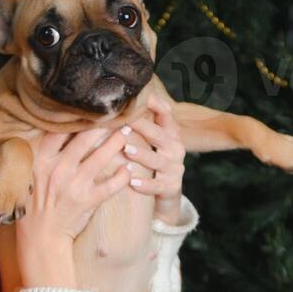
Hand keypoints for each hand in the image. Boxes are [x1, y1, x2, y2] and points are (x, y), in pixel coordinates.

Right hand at [20, 126, 132, 242]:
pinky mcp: (87, 201)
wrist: (41, 236)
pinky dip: (123, 176)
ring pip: (101, 157)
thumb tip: (58, 128)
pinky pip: (111, 185)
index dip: (78, 116)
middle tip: (118, 115)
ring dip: (117, 143)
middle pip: (85, 139)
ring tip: (128, 133)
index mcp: (41, 159)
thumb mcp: (30, 174)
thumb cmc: (35, 202)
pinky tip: (129, 168)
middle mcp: (57, 169)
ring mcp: (73, 185)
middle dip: (104, 124)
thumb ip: (43, 153)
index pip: (60, 130)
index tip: (92, 107)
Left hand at [121, 93, 185, 221]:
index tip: (141, 95)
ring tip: (126, 150)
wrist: (166, 197)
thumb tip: (117, 105)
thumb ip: (141, 126)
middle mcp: (175, 149)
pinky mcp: (171, 187)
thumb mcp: (152, 144)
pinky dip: (145, 185)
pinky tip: (132, 181)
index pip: (166, 114)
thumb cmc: (152, 165)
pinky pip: (157, 186)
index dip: (155, 104)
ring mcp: (174, 169)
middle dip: (142, 127)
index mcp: (170, 134)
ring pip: (157, 160)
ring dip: (142, 154)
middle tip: (124, 121)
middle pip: (159, 135)